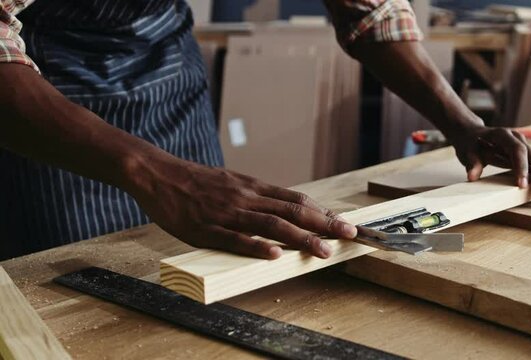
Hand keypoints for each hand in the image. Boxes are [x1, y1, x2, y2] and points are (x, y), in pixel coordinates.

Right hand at [129, 158, 357, 258]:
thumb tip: (286, 210)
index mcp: (253, 187)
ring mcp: (227, 213)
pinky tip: (273, 255)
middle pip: (292, 210)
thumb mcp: (233, 182)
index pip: (297, 199)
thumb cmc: (198, 182)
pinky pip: (233, 239)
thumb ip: (258, 196)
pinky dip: (255, 247)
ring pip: (270, 225)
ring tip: (322, 251)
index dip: (323, 212)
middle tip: (349, 235)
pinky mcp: (205, 228)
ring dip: (300, 239)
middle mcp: (246, 197)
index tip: (344, 222)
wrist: (159, 174)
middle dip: (324, 224)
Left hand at [450, 126, 530, 204]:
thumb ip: (472, 163)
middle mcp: (518, 139)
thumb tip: (472, 176)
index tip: (522, 186)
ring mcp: (526, 145)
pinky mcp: (529, 152)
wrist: (473, 134)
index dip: (522, 167)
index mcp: (504, 136)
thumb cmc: (470, 143)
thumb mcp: (467, 152)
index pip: (517, 150)